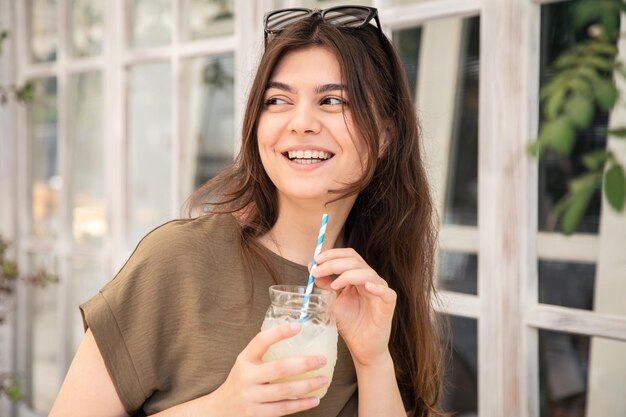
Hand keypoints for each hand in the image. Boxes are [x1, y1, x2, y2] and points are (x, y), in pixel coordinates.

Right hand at [210, 322, 328, 416]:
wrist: (221, 409)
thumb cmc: (241, 381)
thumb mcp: (246, 363)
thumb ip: (263, 353)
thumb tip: (295, 334)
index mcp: (244, 360)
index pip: (261, 341)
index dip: (279, 333)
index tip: (298, 326)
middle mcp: (246, 377)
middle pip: (279, 368)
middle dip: (304, 364)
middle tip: (322, 360)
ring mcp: (250, 397)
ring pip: (284, 391)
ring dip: (308, 385)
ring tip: (323, 379)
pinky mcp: (256, 415)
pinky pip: (283, 409)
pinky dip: (301, 404)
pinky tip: (314, 399)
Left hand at [311, 248, 396, 367]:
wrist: (362, 348)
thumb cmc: (350, 324)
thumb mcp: (333, 301)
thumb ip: (325, 284)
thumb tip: (311, 267)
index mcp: (358, 276)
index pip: (348, 255)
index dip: (333, 254)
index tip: (316, 260)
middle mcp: (370, 280)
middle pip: (355, 261)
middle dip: (333, 264)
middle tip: (317, 271)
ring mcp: (380, 291)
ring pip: (367, 273)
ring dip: (347, 275)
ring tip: (334, 286)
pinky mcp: (388, 304)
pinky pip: (386, 291)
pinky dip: (376, 286)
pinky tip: (366, 286)